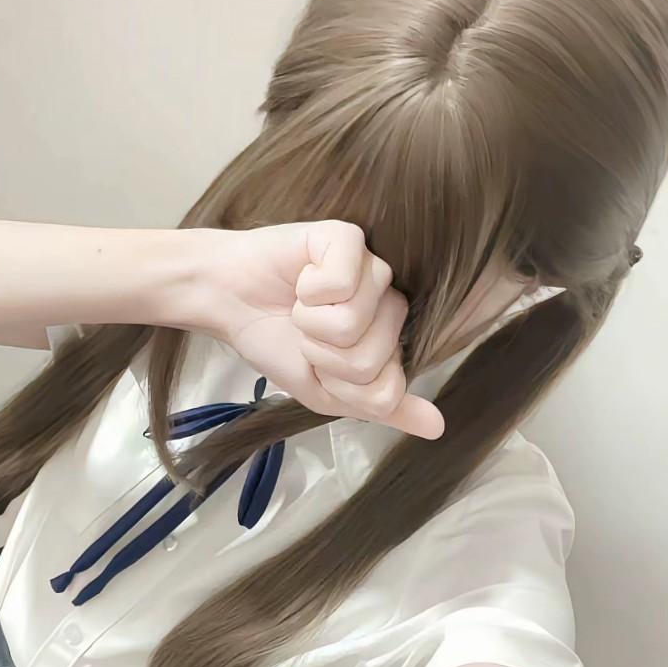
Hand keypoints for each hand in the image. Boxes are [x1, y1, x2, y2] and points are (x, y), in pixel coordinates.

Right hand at [200, 220, 444, 438]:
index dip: (339, 386)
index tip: (318, 365)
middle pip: (369, 360)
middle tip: (305, 333)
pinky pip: (341, 284)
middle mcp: (389, 304)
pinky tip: (302, 280)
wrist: (229, 301)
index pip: (385, 392)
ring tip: (300, 306)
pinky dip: (308, 292)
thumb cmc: (276, 341)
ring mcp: (373, 268)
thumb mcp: (325, 392)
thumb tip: (438, 427)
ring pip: (353, 323)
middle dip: (321, 356)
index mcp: (389, 342)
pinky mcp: (348, 239)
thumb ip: (378, 407)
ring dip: (310, 324)